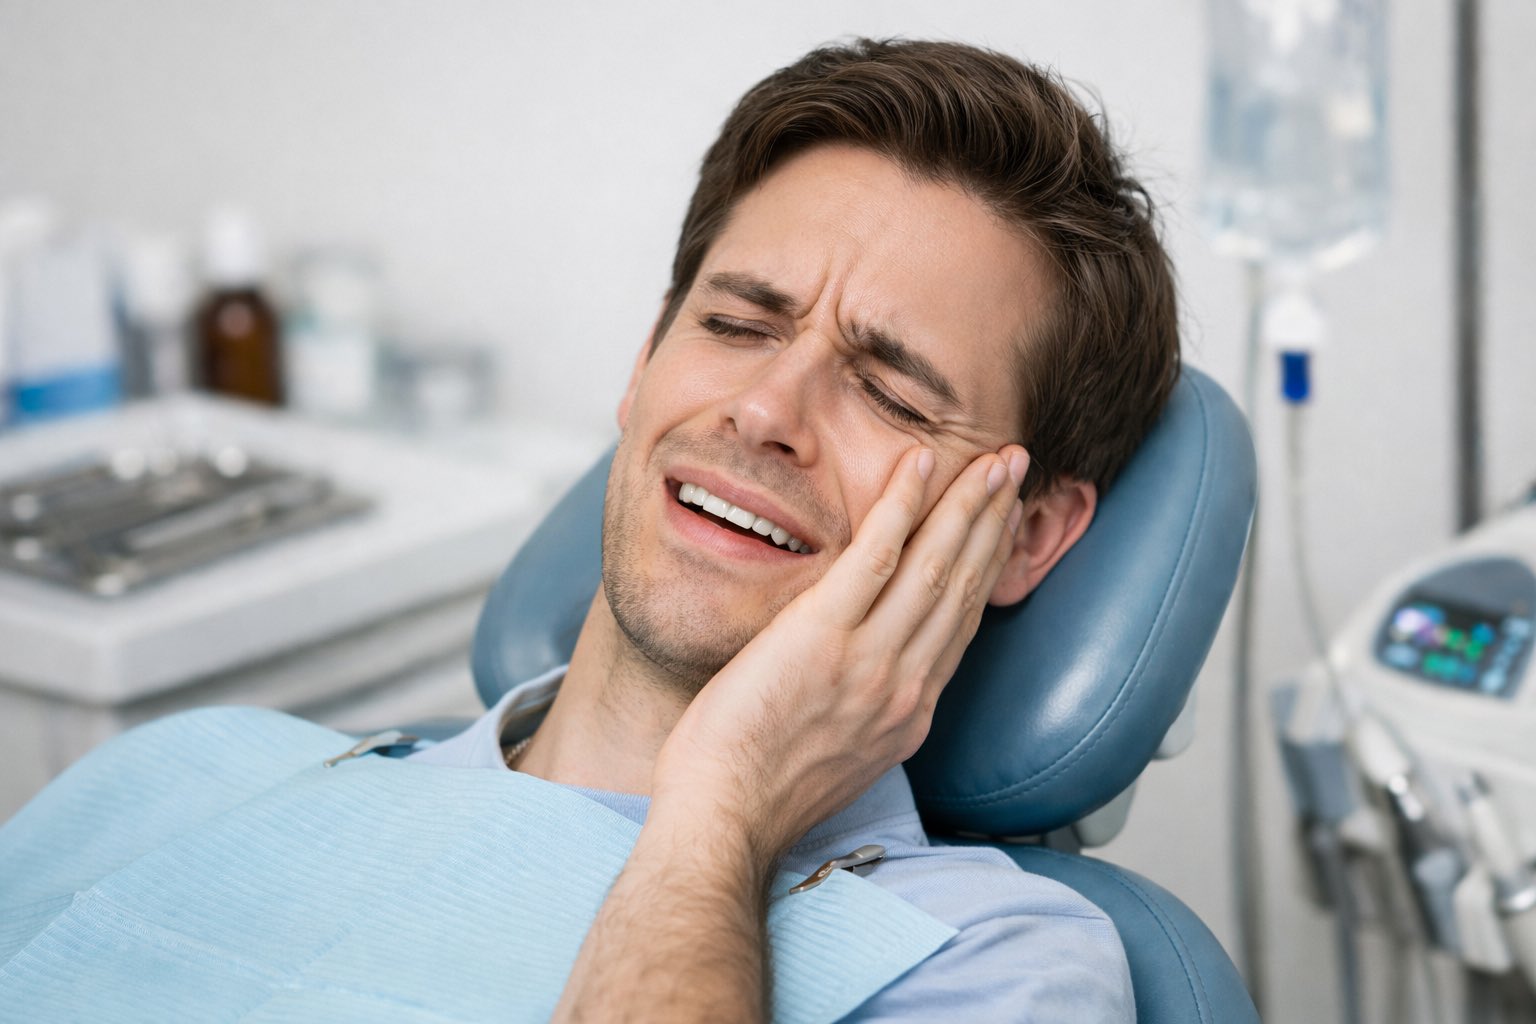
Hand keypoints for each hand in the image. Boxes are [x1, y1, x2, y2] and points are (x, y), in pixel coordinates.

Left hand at [649, 444, 1028, 862]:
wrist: (724, 820)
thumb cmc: (757, 795)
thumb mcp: (839, 758)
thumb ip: (865, 711)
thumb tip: (863, 677)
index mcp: (907, 713)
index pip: (959, 623)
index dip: (986, 566)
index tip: (1001, 523)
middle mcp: (903, 684)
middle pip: (962, 585)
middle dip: (995, 520)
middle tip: (1016, 467)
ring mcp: (868, 660)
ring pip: (935, 565)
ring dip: (969, 503)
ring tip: (995, 457)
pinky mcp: (821, 637)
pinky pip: (876, 556)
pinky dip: (905, 505)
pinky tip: (923, 465)